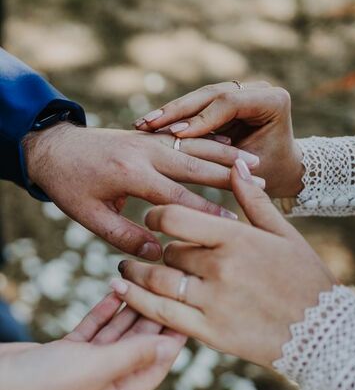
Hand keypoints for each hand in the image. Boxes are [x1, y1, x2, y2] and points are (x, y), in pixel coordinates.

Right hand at [0, 293, 185, 389]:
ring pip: (116, 334)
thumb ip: (132, 355)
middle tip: (166, 290)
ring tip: (143, 284)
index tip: (187, 313)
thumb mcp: (96, 367)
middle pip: (137, 345)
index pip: (155, 364)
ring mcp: (85, 366)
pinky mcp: (67, 351)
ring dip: (128, 310)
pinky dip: (104, 312)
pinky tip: (115, 293)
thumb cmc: (45, 384)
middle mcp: (105, 380)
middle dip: (151, 318)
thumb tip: (168, 347)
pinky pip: (94, 328)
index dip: (172, 340)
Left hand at [24, 123, 242, 260]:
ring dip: (227, 155)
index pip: (178, 198)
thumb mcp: (90, 217)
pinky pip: (186, 139)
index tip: (235, 224)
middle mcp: (145, 152)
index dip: (208, 212)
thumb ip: (125, 236)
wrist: (53, 148)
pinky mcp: (149, 136)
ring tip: (256, 162)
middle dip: (231, 177)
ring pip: (196, 147)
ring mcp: (149, 140)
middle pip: (197, 164)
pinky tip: (230, 146)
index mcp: (131, 175)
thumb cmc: (70, 186)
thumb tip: (159, 253)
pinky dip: (210, 142)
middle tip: (265, 184)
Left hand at [110, 159, 335, 368]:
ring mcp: (213, 301)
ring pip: (157, 281)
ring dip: (135, 275)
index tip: (154, 218)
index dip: (157, 215)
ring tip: (124, 273)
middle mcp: (220, 267)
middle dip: (160, 250)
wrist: (322, 332)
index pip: (175, 216)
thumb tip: (236, 165)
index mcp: (236, 237)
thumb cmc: (304, 277)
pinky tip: (123, 293)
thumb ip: (254, 199)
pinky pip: (162, 314)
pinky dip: (137, 302)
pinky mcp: (209, 331)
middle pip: (168, 250)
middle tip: (153, 251)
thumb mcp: (283, 234)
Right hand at [135, 81, 303, 197]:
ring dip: (169, 112)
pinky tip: (149, 124)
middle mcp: (258, 89)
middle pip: (210, 95)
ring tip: (142, 124)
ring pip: (198, 97)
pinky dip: (173, 117)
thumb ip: (222, 157)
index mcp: (273, 101)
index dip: (200, 119)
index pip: (229, 103)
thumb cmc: (269, 176)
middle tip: (149, 124)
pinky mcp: (225, 98)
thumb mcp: (249, 170)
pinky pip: (195, 106)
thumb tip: (190, 152)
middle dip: (177, 111)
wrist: (281, 172)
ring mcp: (241, 90)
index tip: (175, 134)